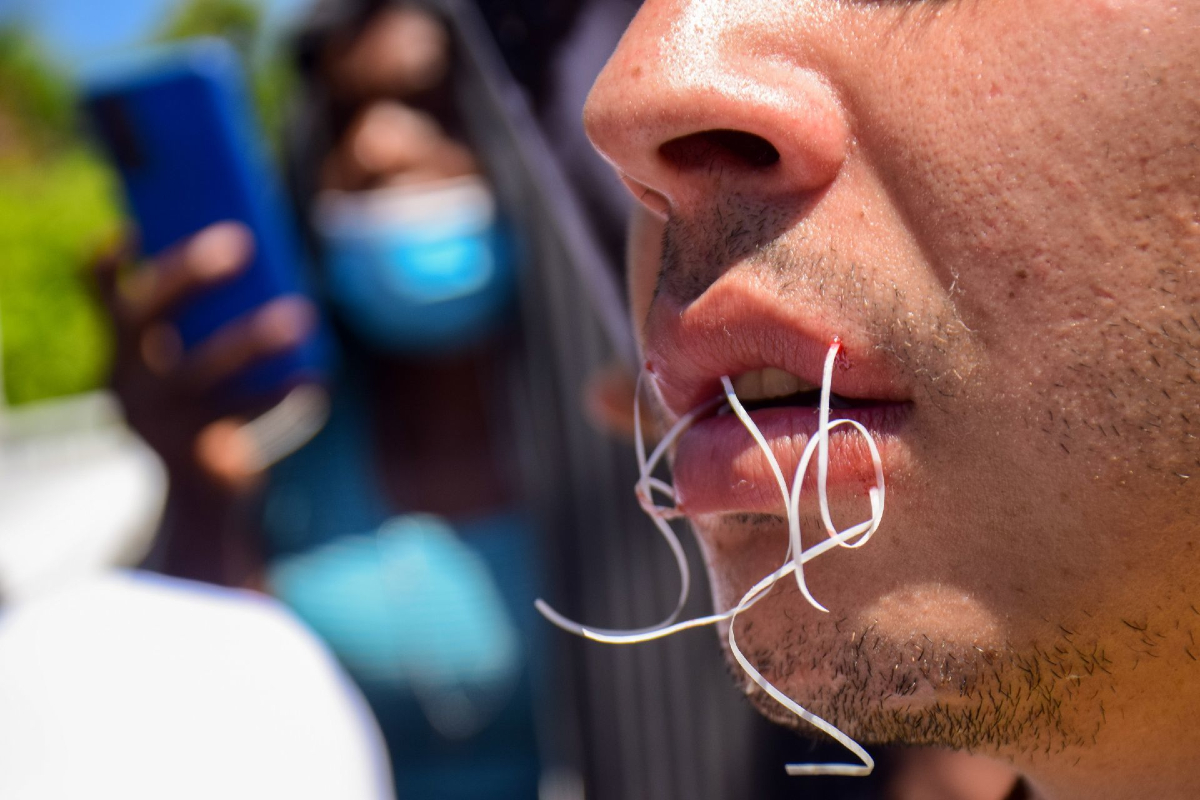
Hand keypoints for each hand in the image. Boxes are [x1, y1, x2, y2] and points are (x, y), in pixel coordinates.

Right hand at [93, 222, 317, 493]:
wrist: (203, 495)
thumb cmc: (210, 407)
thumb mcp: (197, 362)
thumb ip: (211, 320)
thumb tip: (265, 260)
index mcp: (122, 350)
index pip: (102, 297)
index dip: (107, 264)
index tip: (132, 228)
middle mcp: (126, 381)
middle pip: (144, 318)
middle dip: (190, 275)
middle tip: (241, 242)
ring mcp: (156, 419)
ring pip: (201, 369)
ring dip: (253, 338)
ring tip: (301, 314)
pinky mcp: (192, 450)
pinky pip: (242, 413)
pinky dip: (281, 392)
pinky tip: (315, 378)